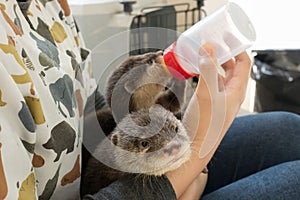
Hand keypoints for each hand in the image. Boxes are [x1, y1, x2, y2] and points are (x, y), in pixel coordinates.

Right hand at [166, 45, 251, 197]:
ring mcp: (220, 100)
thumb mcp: (207, 93)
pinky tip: (195, 72)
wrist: (196, 146)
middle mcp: (231, 94)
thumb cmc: (205, 123)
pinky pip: (211, 84)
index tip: (226, 37)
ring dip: (213, 64)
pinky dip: (205, 74)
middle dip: (224, 54)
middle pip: (232, 68)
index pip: (244, 63)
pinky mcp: (209, 105)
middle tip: (211, 43)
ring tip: (202, 54)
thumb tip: (208, 47)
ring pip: (220, 76)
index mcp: (237, 91)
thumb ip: (208, 70)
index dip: (237, 48)